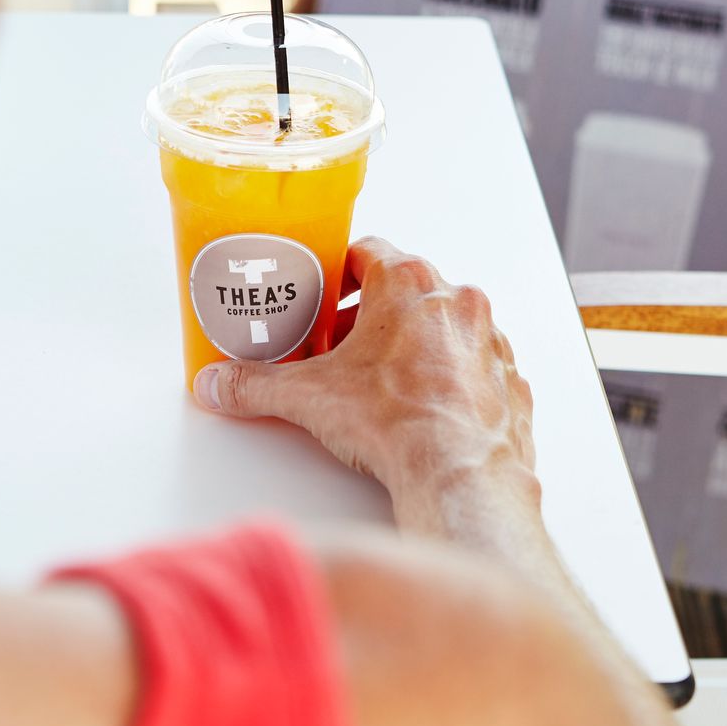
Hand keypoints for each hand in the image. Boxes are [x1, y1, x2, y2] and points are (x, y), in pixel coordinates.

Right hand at [195, 238, 536, 526]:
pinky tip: (422, 407)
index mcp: (408, 284)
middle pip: (405, 288)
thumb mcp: (308, 398)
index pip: (367, 252)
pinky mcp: (508, 380)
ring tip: (379, 380)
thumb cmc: (396, 421)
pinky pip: (474, 365)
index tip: (321, 295)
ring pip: (444, 326)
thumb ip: (255, 386)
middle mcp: (456, 302)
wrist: (458, 473)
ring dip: (413, 342)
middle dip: (370, 313)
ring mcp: (489, 341)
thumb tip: (218, 385)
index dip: (337, 274)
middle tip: (340, 345)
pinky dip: (448, 377)